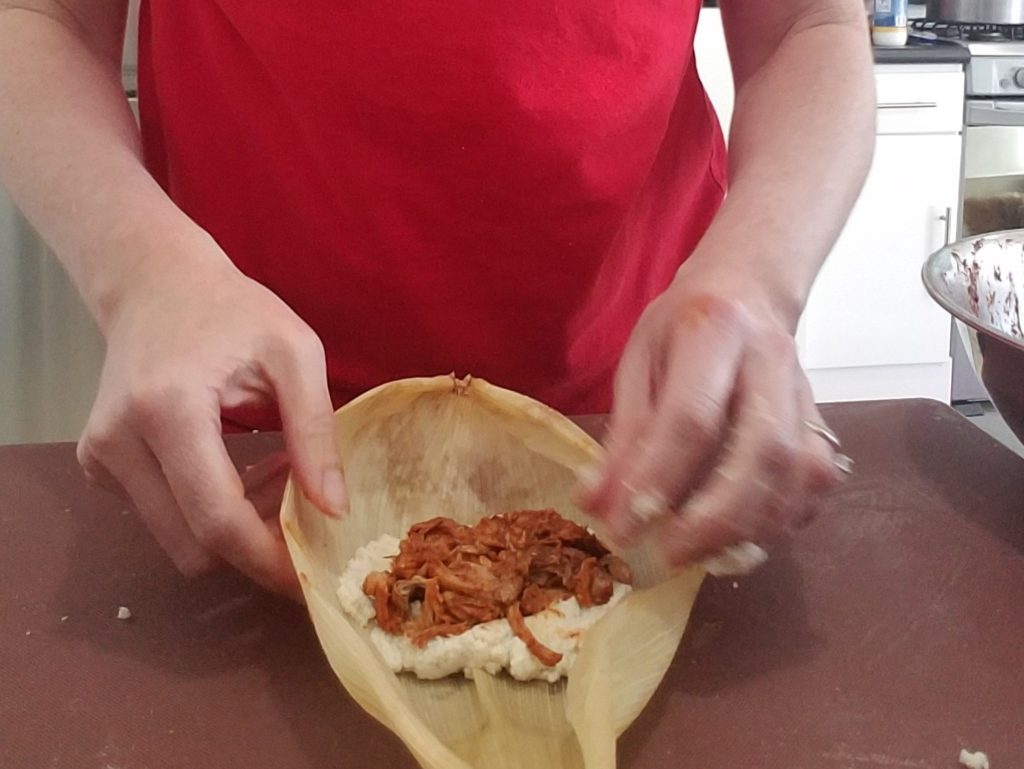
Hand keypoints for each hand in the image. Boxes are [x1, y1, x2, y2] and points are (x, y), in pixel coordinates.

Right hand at [76, 236, 345, 596]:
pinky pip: (162, 517)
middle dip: (254, 548)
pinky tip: (236, 467)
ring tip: (274, 477)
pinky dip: (206, 509)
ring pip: (177, 539)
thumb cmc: (233, 310)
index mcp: (167, 410)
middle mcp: (118, 441)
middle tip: (303, 513)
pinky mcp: (98, 464)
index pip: (216, 519)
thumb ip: (315, 431)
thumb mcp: (295, 354)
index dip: (267, 561)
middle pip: (192, 545)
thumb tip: (334, 510)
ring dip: (233, 528)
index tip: (312, 577)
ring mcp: (100, 456)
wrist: (155, 284)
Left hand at [578, 262, 844, 569]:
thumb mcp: (638, 363)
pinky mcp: (821, 419)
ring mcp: (804, 391)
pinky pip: (816, 481)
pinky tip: (744, 534)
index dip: (658, 479)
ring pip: (797, 473)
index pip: (692, 417)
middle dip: (715, 518)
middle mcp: (770, 359)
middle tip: (670, 554)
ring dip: (750, 527)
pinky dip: (783, 519)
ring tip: (702, 554)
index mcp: (712, 332)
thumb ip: (623, 435)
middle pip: (761, 452)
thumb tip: (596, 505)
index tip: (624, 527)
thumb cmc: (680, 326)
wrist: (748, 287)